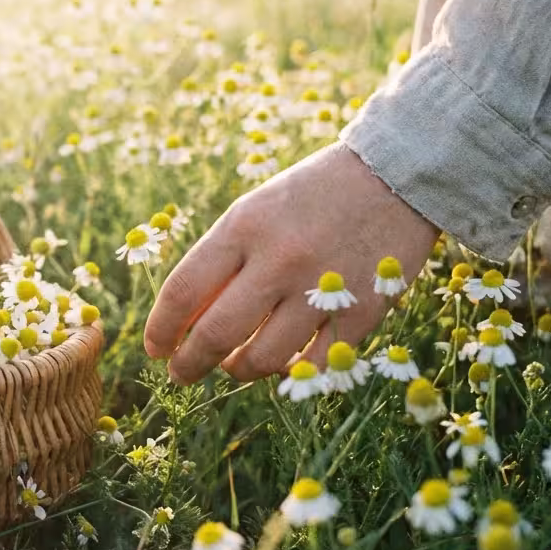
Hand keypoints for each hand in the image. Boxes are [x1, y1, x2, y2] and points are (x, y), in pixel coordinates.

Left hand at [144, 142, 438, 383]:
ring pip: (261, 359)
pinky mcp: (360, 313)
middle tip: (181, 373)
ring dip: (238, 370)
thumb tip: (183, 323)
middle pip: (216, 334)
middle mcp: (279, 259)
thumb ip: (220, 262)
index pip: (183, 291)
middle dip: (189, 364)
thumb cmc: (310, 196)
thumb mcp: (255, 211)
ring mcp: (321, 289)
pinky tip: (281, 364)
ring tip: (234, 365)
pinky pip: (311, 364)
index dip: (160, 329)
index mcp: (244, 227)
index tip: (155, 348)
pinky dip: (289, 371)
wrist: (395, 176)